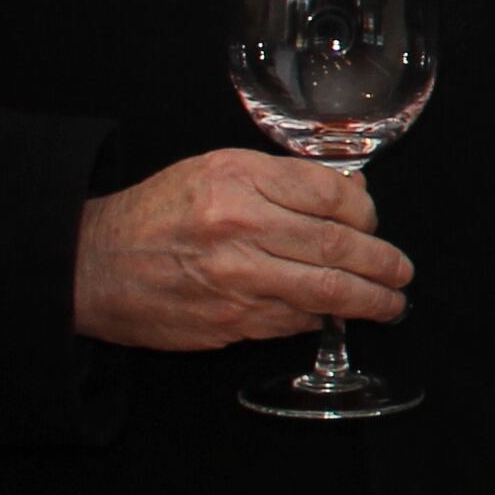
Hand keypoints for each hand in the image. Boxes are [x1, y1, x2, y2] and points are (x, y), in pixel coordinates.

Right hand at [74, 151, 408, 348]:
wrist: (93, 265)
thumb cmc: (156, 214)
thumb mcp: (214, 172)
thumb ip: (282, 181)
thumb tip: (350, 195)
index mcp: (238, 180)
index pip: (331, 195)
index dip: (366, 212)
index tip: (374, 222)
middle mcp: (240, 227)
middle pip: (337, 246)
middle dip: (382, 264)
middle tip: (401, 272)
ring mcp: (236, 279)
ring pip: (324, 292)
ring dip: (368, 300)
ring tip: (390, 303)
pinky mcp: (229, 320)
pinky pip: (293, 322)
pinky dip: (320, 319)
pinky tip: (333, 316)